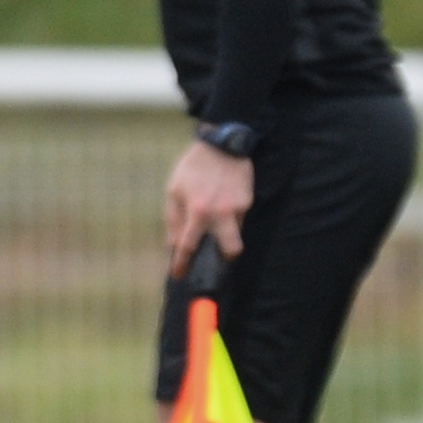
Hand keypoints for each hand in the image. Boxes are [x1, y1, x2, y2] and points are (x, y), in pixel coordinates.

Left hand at [164, 141, 254, 275]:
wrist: (222, 146)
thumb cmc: (193, 170)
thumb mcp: (174, 192)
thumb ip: (173, 221)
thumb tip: (174, 245)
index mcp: (197, 211)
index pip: (188, 246)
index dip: (181, 264)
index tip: (178, 276)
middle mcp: (219, 213)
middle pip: (231, 250)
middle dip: (226, 259)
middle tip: (218, 258)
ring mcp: (237, 208)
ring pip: (235, 233)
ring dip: (226, 232)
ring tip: (217, 218)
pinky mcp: (248, 201)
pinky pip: (238, 217)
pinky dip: (230, 215)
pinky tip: (224, 200)